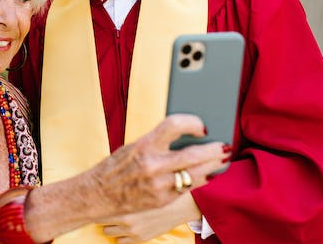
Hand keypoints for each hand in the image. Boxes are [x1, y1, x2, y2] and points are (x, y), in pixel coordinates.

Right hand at [87, 114, 229, 216]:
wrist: (98, 194)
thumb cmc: (116, 167)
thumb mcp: (134, 147)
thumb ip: (158, 142)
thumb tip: (186, 135)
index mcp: (144, 145)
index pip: (174, 125)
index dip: (193, 123)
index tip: (201, 126)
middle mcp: (152, 165)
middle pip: (194, 154)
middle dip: (214, 150)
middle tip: (224, 146)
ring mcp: (158, 184)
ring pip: (197, 174)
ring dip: (214, 166)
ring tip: (223, 159)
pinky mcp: (162, 199)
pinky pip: (189, 188)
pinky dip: (202, 180)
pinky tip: (209, 174)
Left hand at [101, 193, 201, 243]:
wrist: (178, 205)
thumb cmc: (157, 190)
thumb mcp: (138, 184)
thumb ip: (120, 187)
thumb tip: (101, 184)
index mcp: (123, 204)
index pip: (98, 207)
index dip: (97, 203)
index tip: (97, 201)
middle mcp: (125, 220)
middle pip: (100, 220)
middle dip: (104, 214)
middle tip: (109, 208)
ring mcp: (131, 231)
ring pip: (108, 231)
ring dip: (111, 225)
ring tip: (119, 216)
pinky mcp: (139, 239)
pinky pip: (120, 242)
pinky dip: (121, 235)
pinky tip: (127, 226)